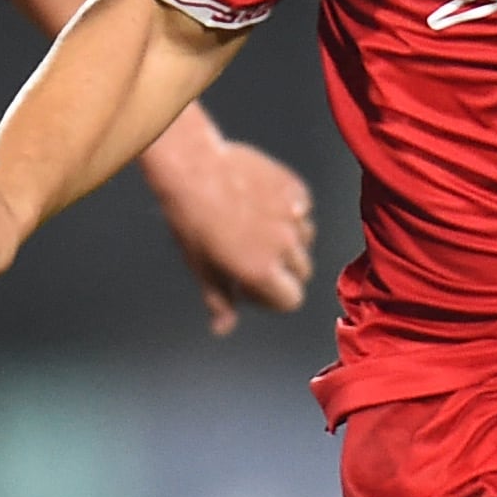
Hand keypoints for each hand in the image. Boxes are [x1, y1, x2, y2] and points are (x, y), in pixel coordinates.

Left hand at [147, 135, 315, 335]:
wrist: (192, 167)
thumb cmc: (191, 219)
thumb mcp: (201, 267)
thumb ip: (219, 300)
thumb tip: (223, 328)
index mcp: (261, 271)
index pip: (291, 300)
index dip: (272, 297)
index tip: (254, 286)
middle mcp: (283, 245)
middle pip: (302, 272)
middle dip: (283, 270)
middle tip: (253, 255)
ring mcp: (292, 215)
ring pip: (305, 240)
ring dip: (289, 240)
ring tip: (258, 228)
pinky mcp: (295, 189)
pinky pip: (303, 210)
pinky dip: (291, 211)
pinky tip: (264, 205)